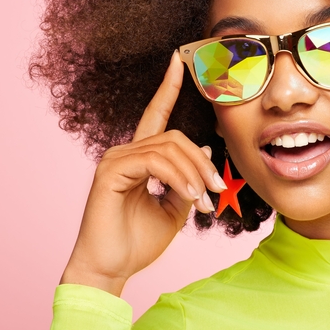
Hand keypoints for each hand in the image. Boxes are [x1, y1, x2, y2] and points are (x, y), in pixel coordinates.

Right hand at [59, 51, 226, 295]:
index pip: (155, 115)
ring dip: (194, 174)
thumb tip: (204, 152)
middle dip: (202, 162)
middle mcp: (123, 153)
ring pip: (168, 148)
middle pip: (174, 137)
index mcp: (137, 159)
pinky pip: (155, 162)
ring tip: (205, 201)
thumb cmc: (137, 244)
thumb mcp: (175, 210)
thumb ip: (188, 181)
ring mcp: (114, 160)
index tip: (178, 61)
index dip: (167, 87)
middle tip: (219, 189)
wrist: (110, 269)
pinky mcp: (110, 172)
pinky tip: (190, 198)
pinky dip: (179, 179)